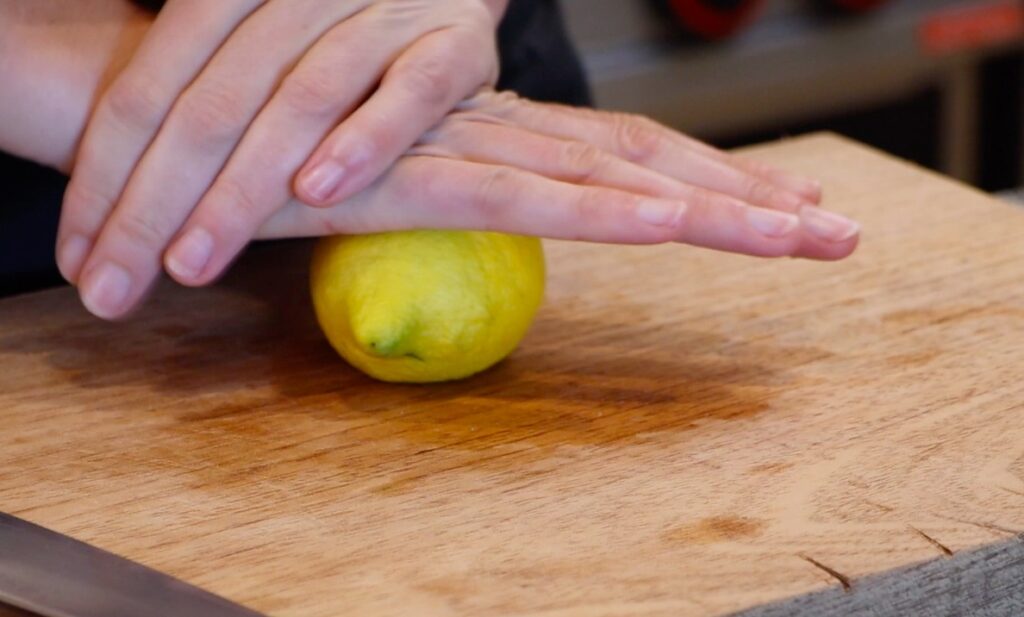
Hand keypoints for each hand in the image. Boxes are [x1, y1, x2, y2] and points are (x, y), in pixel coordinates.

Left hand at [57, 0, 505, 318]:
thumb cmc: (339, 34)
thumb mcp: (256, 46)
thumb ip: (202, 98)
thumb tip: (118, 198)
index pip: (147, 89)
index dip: (105, 175)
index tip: (81, 260)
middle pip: (211, 104)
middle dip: (155, 204)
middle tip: (117, 287)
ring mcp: (381, 13)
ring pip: (302, 101)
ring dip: (243, 188)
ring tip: (194, 260)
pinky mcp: (454, 43)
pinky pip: (412, 91)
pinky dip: (366, 139)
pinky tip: (319, 193)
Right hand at [259, 91, 859, 259]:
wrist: (169, 119)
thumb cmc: (277, 162)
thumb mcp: (377, 190)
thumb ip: (435, 208)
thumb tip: (471, 234)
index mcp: (497, 133)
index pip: (622, 158)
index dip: (706, 184)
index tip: (780, 213)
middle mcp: (496, 126)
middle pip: (646, 162)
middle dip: (746, 198)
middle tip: (837, 234)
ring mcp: (460, 142)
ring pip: (609, 175)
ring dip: (709, 206)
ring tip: (801, 235)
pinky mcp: (410, 171)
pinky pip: (520, 193)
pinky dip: (600, 210)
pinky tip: (671, 224)